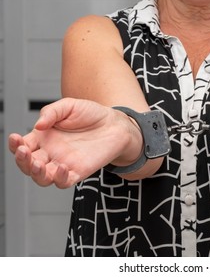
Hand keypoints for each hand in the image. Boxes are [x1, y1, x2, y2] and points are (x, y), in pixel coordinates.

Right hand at [8, 98, 139, 187]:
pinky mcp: (79, 172)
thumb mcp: (68, 106)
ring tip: (37, 163)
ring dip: (35, 173)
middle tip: (23, 151)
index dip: (15, 144)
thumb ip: (51, 112)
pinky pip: (64, 182)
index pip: (22, 146)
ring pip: (42, 178)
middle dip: (21, 160)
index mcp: (44, 138)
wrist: (115, 124)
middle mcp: (51, 153)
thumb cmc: (92, 114)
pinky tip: (60, 167)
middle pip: (28, 165)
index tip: (15, 138)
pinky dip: (59, 178)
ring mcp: (64, 164)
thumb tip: (38, 126)